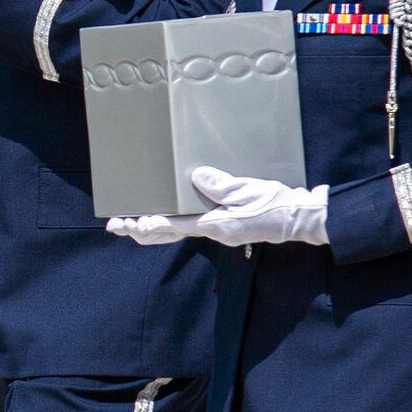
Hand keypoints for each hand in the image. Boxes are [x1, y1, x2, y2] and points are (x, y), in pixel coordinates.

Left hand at [107, 167, 330, 248]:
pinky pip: (187, 227)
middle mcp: (211, 232)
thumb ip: (222, 185)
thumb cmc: (274, 204)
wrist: (296, 219)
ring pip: (174, 232)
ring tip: (128, 223)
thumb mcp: (248, 191)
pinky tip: (161, 217)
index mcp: (215, 225)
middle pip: (167, 234)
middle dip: (139, 230)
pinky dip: (168, 224)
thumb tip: (197, 177)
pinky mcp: (221, 226)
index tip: (132, 223)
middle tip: (115, 225)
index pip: (175, 226)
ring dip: (150, 228)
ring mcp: (215, 231)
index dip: (151, 224)